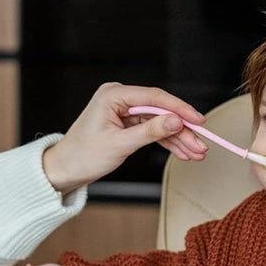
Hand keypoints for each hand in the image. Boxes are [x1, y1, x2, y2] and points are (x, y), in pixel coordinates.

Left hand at [41, 82, 207, 195]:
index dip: (180, 109)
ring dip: (179, 138)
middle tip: (201, 145)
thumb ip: (149, 132)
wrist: (64, 170)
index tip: (199, 121)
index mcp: (113, 95)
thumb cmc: (83, 156)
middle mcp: (120, 98)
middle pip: (161, 110)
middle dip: (183, 130)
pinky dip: (167, 142)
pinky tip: (183, 152)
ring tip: (197, 153)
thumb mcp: (119, 145)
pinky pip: (153, 130)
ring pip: (160, 122)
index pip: (155, 98)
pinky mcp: (127, 123)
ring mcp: (124, 111)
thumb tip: (175, 120)